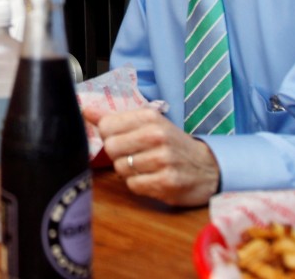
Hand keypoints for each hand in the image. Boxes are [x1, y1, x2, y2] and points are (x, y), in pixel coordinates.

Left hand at [83, 106, 219, 206]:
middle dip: (118, 154)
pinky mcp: (166, 183)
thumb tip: (85, 110)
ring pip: (120, 168)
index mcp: (150, 117)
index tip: (120, 138)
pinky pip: (133, 185)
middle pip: (111, 147)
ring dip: (128, 171)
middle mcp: (156, 136)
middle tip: (133, 154)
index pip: (106, 125)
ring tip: (145, 166)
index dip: (108, 135)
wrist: (208, 167)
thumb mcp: (149, 123)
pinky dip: (139, 184)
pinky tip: (152, 178)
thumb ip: (116, 118)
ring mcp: (162, 160)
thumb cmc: (173, 144)